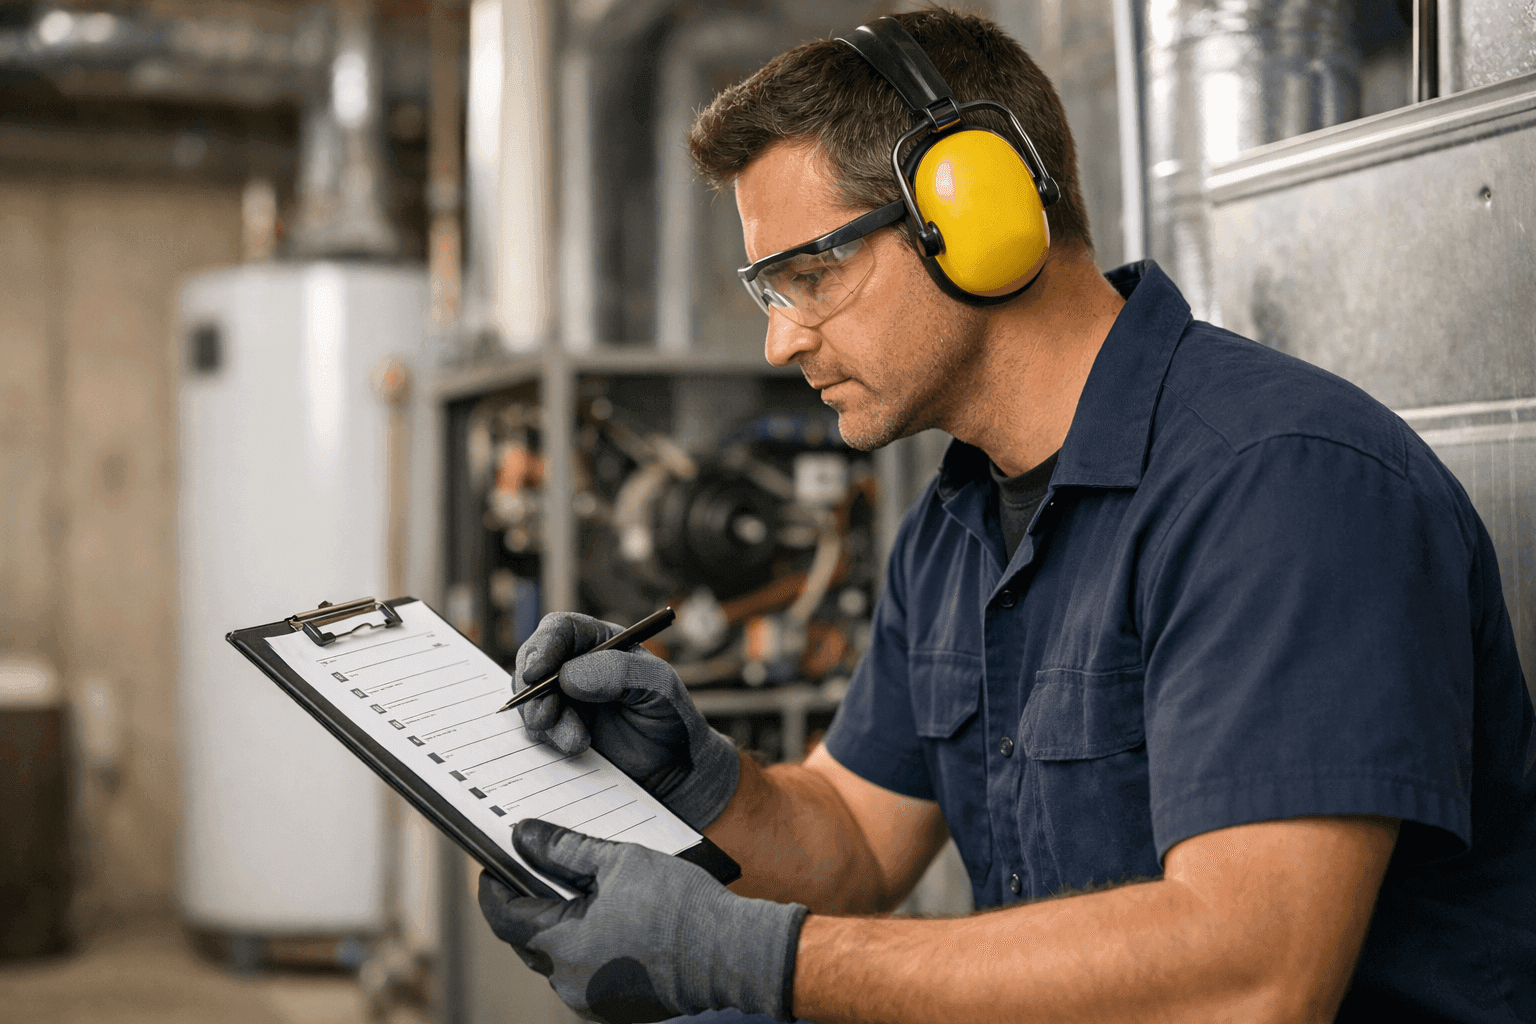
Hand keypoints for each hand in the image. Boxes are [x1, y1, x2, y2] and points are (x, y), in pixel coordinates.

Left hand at [479, 819, 806, 1023]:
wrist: (732, 954)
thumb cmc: (680, 906)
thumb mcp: (618, 860)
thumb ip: (564, 849)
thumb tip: (524, 836)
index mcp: (562, 943)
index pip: (504, 916)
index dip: (493, 889)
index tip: (491, 868)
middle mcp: (568, 981)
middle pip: (528, 939)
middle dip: (529, 906)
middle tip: (537, 872)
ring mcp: (592, 1000)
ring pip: (556, 959)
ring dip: (559, 928)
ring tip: (581, 893)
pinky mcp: (615, 1008)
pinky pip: (584, 975)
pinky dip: (585, 948)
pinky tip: (607, 921)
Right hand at [515, 612, 738, 830]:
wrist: (670, 766)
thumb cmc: (670, 716)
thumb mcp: (658, 686)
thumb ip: (619, 673)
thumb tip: (569, 676)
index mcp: (602, 643)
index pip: (561, 630)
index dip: (543, 646)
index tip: (536, 673)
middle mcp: (577, 665)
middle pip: (533, 661)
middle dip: (534, 690)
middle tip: (546, 718)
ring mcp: (564, 697)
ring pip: (530, 698)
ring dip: (544, 720)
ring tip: (577, 741)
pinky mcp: (558, 726)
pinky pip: (536, 727)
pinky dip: (548, 738)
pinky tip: (576, 747)